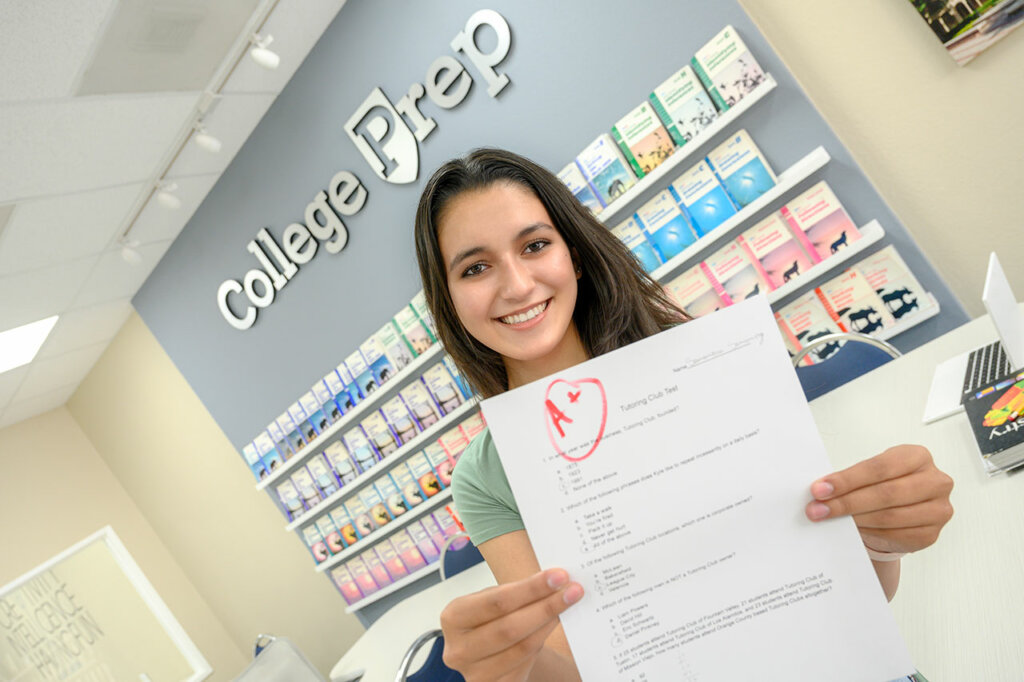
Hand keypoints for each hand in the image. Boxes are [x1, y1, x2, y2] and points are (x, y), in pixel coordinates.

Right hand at [440, 568, 582, 680]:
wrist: (488, 654)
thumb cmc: (491, 620)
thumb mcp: (492, 600)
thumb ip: (516, 592)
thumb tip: (555, 580)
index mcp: (453, 617)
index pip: (496, 601)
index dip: (530, 589)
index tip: (559, 577)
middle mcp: (459, 650)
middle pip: (510, 627)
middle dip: (545, 607)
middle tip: (573, 591)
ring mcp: (475, 674)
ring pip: (522, 647)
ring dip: (549, 624)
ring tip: (567, 605)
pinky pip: (525, 665)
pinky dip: (543, 642)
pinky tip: (554, 626)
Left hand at [805, 444, 953, 554]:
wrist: (904, 508)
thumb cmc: (886, 484)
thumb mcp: (872, 472)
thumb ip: (852, 478)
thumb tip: (821, 489)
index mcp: (918, 457)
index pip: (879, 467)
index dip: (848, 480)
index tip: (820, 489)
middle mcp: (935, 481)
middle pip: (886, 493)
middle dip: (847, 502)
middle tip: (819, 509)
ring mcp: (937, 509)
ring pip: (890, 517)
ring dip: (855, 520)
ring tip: (831, 519)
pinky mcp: (931, 533)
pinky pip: (896, 535)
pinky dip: (870, 533)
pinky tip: (853, 530)